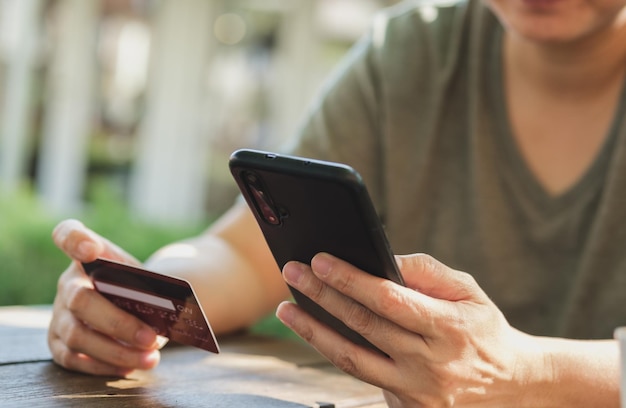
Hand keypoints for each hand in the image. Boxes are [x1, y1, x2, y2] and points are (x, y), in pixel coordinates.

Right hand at [48, 219, 161, 375]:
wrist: (140, 303)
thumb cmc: (144, 287)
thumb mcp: (150, 279)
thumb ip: (151, 287)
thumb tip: (161, 312)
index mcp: (89, 254)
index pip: (68, 234)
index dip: (74, 240)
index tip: (91, 249)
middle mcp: (68, 282)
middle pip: (80, 299)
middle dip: (118, 322)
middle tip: (152, 338)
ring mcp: (59, 313)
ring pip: (77, 335)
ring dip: (117, 351)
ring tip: (151, 358)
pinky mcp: (58, 342)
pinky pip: (74, 358)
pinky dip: (104, 365)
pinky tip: (130, 367)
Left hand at [276, 253, 543, 406]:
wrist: (510, 386)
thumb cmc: (483, 329)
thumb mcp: (468, 292)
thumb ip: (427, 272)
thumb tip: (382, 260)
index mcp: (449, 328)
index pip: (389, 299)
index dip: (350, 279)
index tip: (320, 260)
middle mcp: (431, 364)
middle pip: (363, 326)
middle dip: (322, 295)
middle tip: (292, 272)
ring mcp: (417, 392)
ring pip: (352, 359)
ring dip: (314, 332)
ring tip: (287, 310)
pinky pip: (362, 377)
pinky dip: (337, 353)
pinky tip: (317, 333)